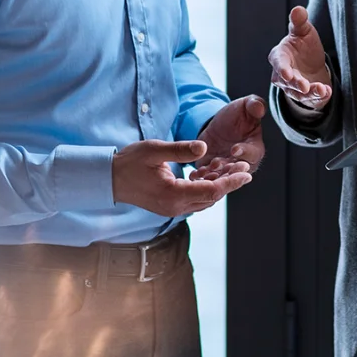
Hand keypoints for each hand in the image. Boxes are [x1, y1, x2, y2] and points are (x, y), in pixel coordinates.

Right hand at [112, 140, 250, 216]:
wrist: (109, 179)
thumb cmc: (129, 163)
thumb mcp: (154, 150)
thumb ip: (180, 150)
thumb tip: (205, 147)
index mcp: (173, 195)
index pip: (211, 191)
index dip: (231, 182)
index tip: (246, 172)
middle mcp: (175, 207)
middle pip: (211, 197)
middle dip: (229, 182)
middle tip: (244, 166)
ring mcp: (172, 209)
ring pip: (204, 200)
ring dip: (218, 185)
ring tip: (229, 167)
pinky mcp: (170, 206)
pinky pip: (195, 199)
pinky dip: (206, 187)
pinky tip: (209, 172)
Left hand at [191, 95, 265, 180]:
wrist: (220, 124)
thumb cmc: (238, 115)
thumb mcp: (245, 106)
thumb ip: (254, 105)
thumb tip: (260, 107)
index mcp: (255, 148)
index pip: (253, 154)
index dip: (245, 152)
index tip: (234, 149)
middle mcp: (244, 162)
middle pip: (237, 170)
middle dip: (227, 169)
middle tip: (217, 164)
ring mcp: (228, 168)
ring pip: (222, 176)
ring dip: (214, 175)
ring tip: (204, 171)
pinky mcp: (213, 171)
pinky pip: (208, 176)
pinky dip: (202, 176)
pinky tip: (194, 174)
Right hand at [269, 7, 333, 107]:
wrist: (312, 63)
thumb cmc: (303, 45)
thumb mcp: (303, 31)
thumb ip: (299, 22)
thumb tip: (297, 10)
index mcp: (279, 56)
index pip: (278, 63)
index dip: (282, 69)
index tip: (287, 73)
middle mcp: (282, 75)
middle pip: (287, 82)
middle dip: (296, 84)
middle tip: (305, 86)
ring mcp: (292, 87)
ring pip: (298, 93)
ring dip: (310, 92)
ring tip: (321, 89)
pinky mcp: (304, 96)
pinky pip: (310, 99)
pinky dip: (318, 97)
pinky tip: (327, 92)